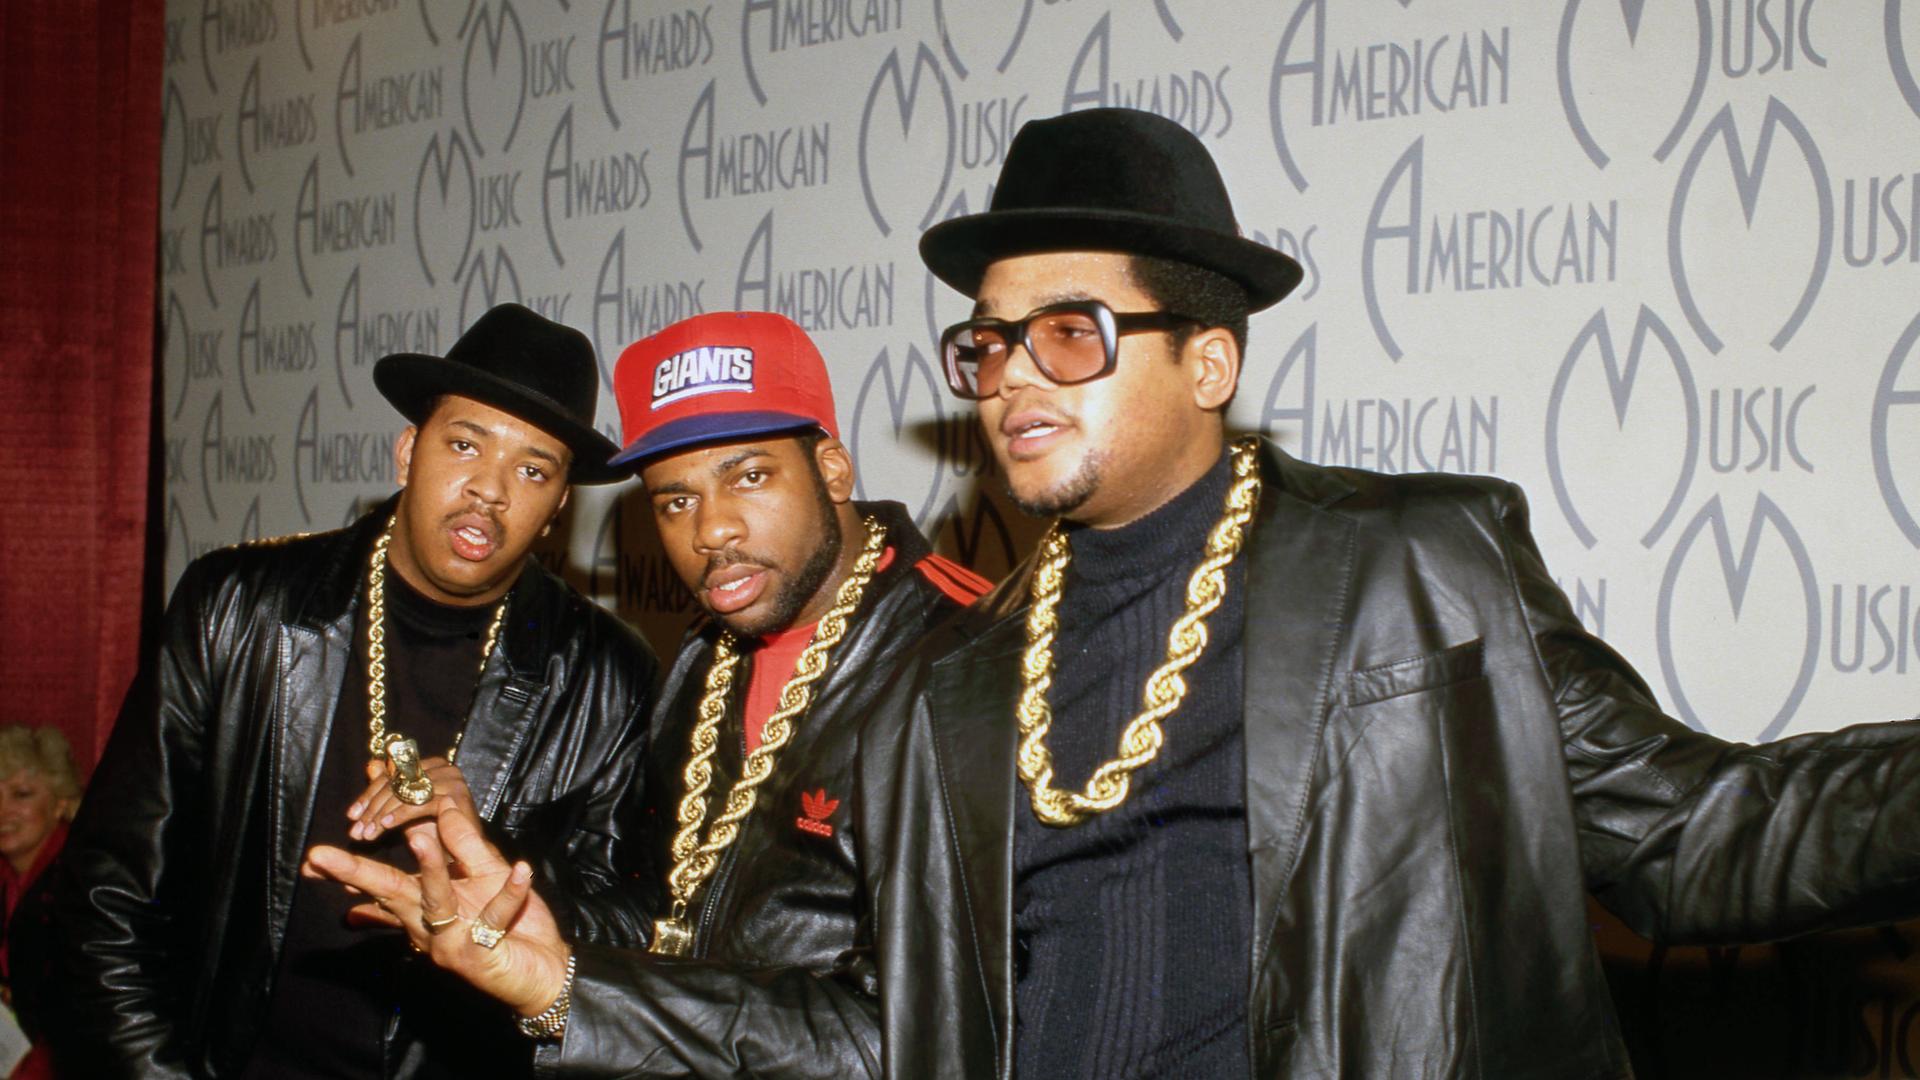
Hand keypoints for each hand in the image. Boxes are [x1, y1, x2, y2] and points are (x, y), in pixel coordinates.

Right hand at [303, 798, 571, 1016]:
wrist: (546, 971)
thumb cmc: (514, 926)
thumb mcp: (487, 875)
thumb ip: (462, 845)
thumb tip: (434, 813)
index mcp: (424, 908)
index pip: (381, 883)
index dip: (347, 871)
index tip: (314, 857)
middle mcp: (429, 927)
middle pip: (390, 892)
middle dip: (356, 872)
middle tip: (319, 855)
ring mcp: (451, 943)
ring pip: (435, 902)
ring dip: (429, 870)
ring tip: (419, 838)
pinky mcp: (481, 955)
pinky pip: (494, 917)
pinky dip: (508, 892)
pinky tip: (521, 869)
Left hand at [348, 756, 474, 840]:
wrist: (464, 855)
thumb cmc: (437, 833)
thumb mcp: (406, 809)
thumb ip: (389, 788)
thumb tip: (371, 764)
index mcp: (433, 765)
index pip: (393, 774)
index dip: (369, 794)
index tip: (351, 815)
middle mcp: (445, 768)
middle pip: (397, 782)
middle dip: (372, 808)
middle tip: (355, 830)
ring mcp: (452, 781)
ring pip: (405, 793)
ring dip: (381, 814)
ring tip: (367, 834)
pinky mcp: (456, 797)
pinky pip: (418, 804)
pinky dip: (398, 816)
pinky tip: (383, 827)